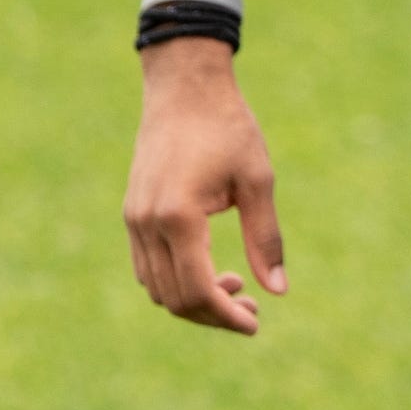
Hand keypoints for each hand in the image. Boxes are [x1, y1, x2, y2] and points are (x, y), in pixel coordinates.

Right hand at [124, 40, 284, 331]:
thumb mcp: (257, 182)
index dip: (226, 317)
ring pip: (156, 287)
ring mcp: (134, 218)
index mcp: (179, 216)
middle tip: (250, 306)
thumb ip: (265, 239)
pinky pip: (146, 266)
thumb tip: (278, 291)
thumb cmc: (227, 128)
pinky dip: (174, 280)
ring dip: (192, 299)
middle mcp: (147, 222)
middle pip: (173, 298)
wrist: (185, 86)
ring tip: (232, 284)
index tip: (255, 323)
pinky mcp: (132, 211)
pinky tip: (207, 267)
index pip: (197, 290)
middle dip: (212, 314)